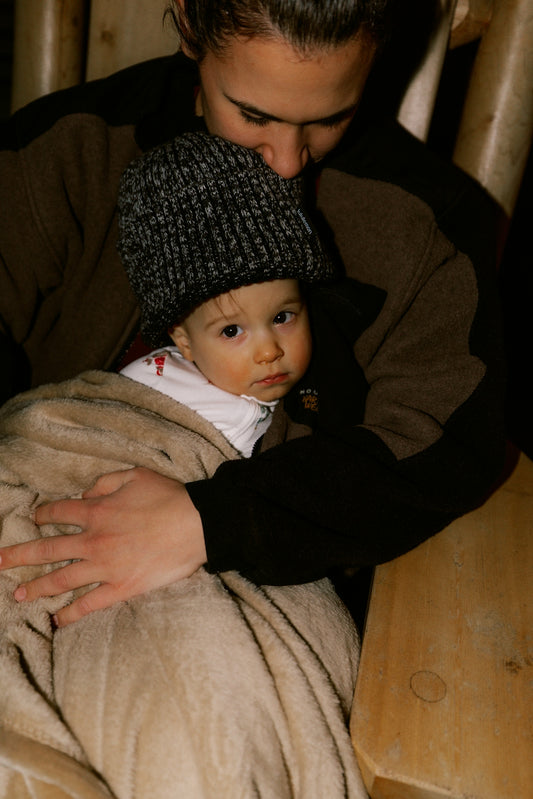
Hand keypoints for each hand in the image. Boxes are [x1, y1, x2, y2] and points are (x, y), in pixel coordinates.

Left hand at [0, 468, 205, 625]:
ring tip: (18, 595)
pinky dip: (70, 614)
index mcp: (97, 510)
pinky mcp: (121, 587)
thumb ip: (105, 481)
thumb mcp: (135, 475)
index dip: (43, 514)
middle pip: (47, 549)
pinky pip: (89, 604)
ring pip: (60, 579)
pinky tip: (56, 620)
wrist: (197, 525)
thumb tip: (86, 492)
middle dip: (19, 556)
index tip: (35, 518)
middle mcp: (93, 540)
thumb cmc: (169, 497)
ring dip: (36, 587)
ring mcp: (105, 567)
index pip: (58, 512)